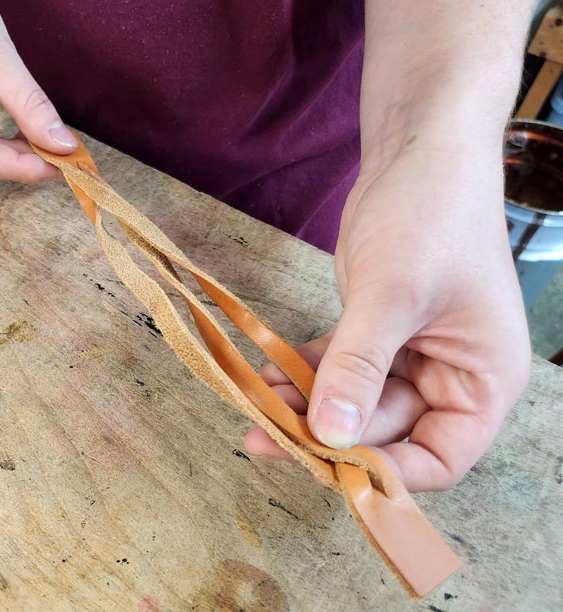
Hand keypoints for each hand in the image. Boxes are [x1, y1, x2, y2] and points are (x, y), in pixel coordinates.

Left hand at [244, 142, 530, 491]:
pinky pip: (338, 366)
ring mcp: (411, 353)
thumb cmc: (431, 216)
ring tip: (254, 407)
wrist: (418, 153)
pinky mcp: (376, 331)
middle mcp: (451, 375)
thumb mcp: (392, 296)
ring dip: (307, 405)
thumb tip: (331, 435)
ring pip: (355, 400)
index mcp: (482, 380)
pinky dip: (305, 371)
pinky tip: (266, 377)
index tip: (328, 469)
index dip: (388, 473)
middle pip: (387, 431)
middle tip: (266, 436)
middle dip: (329, 434)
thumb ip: (359, 368)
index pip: (440, 458)